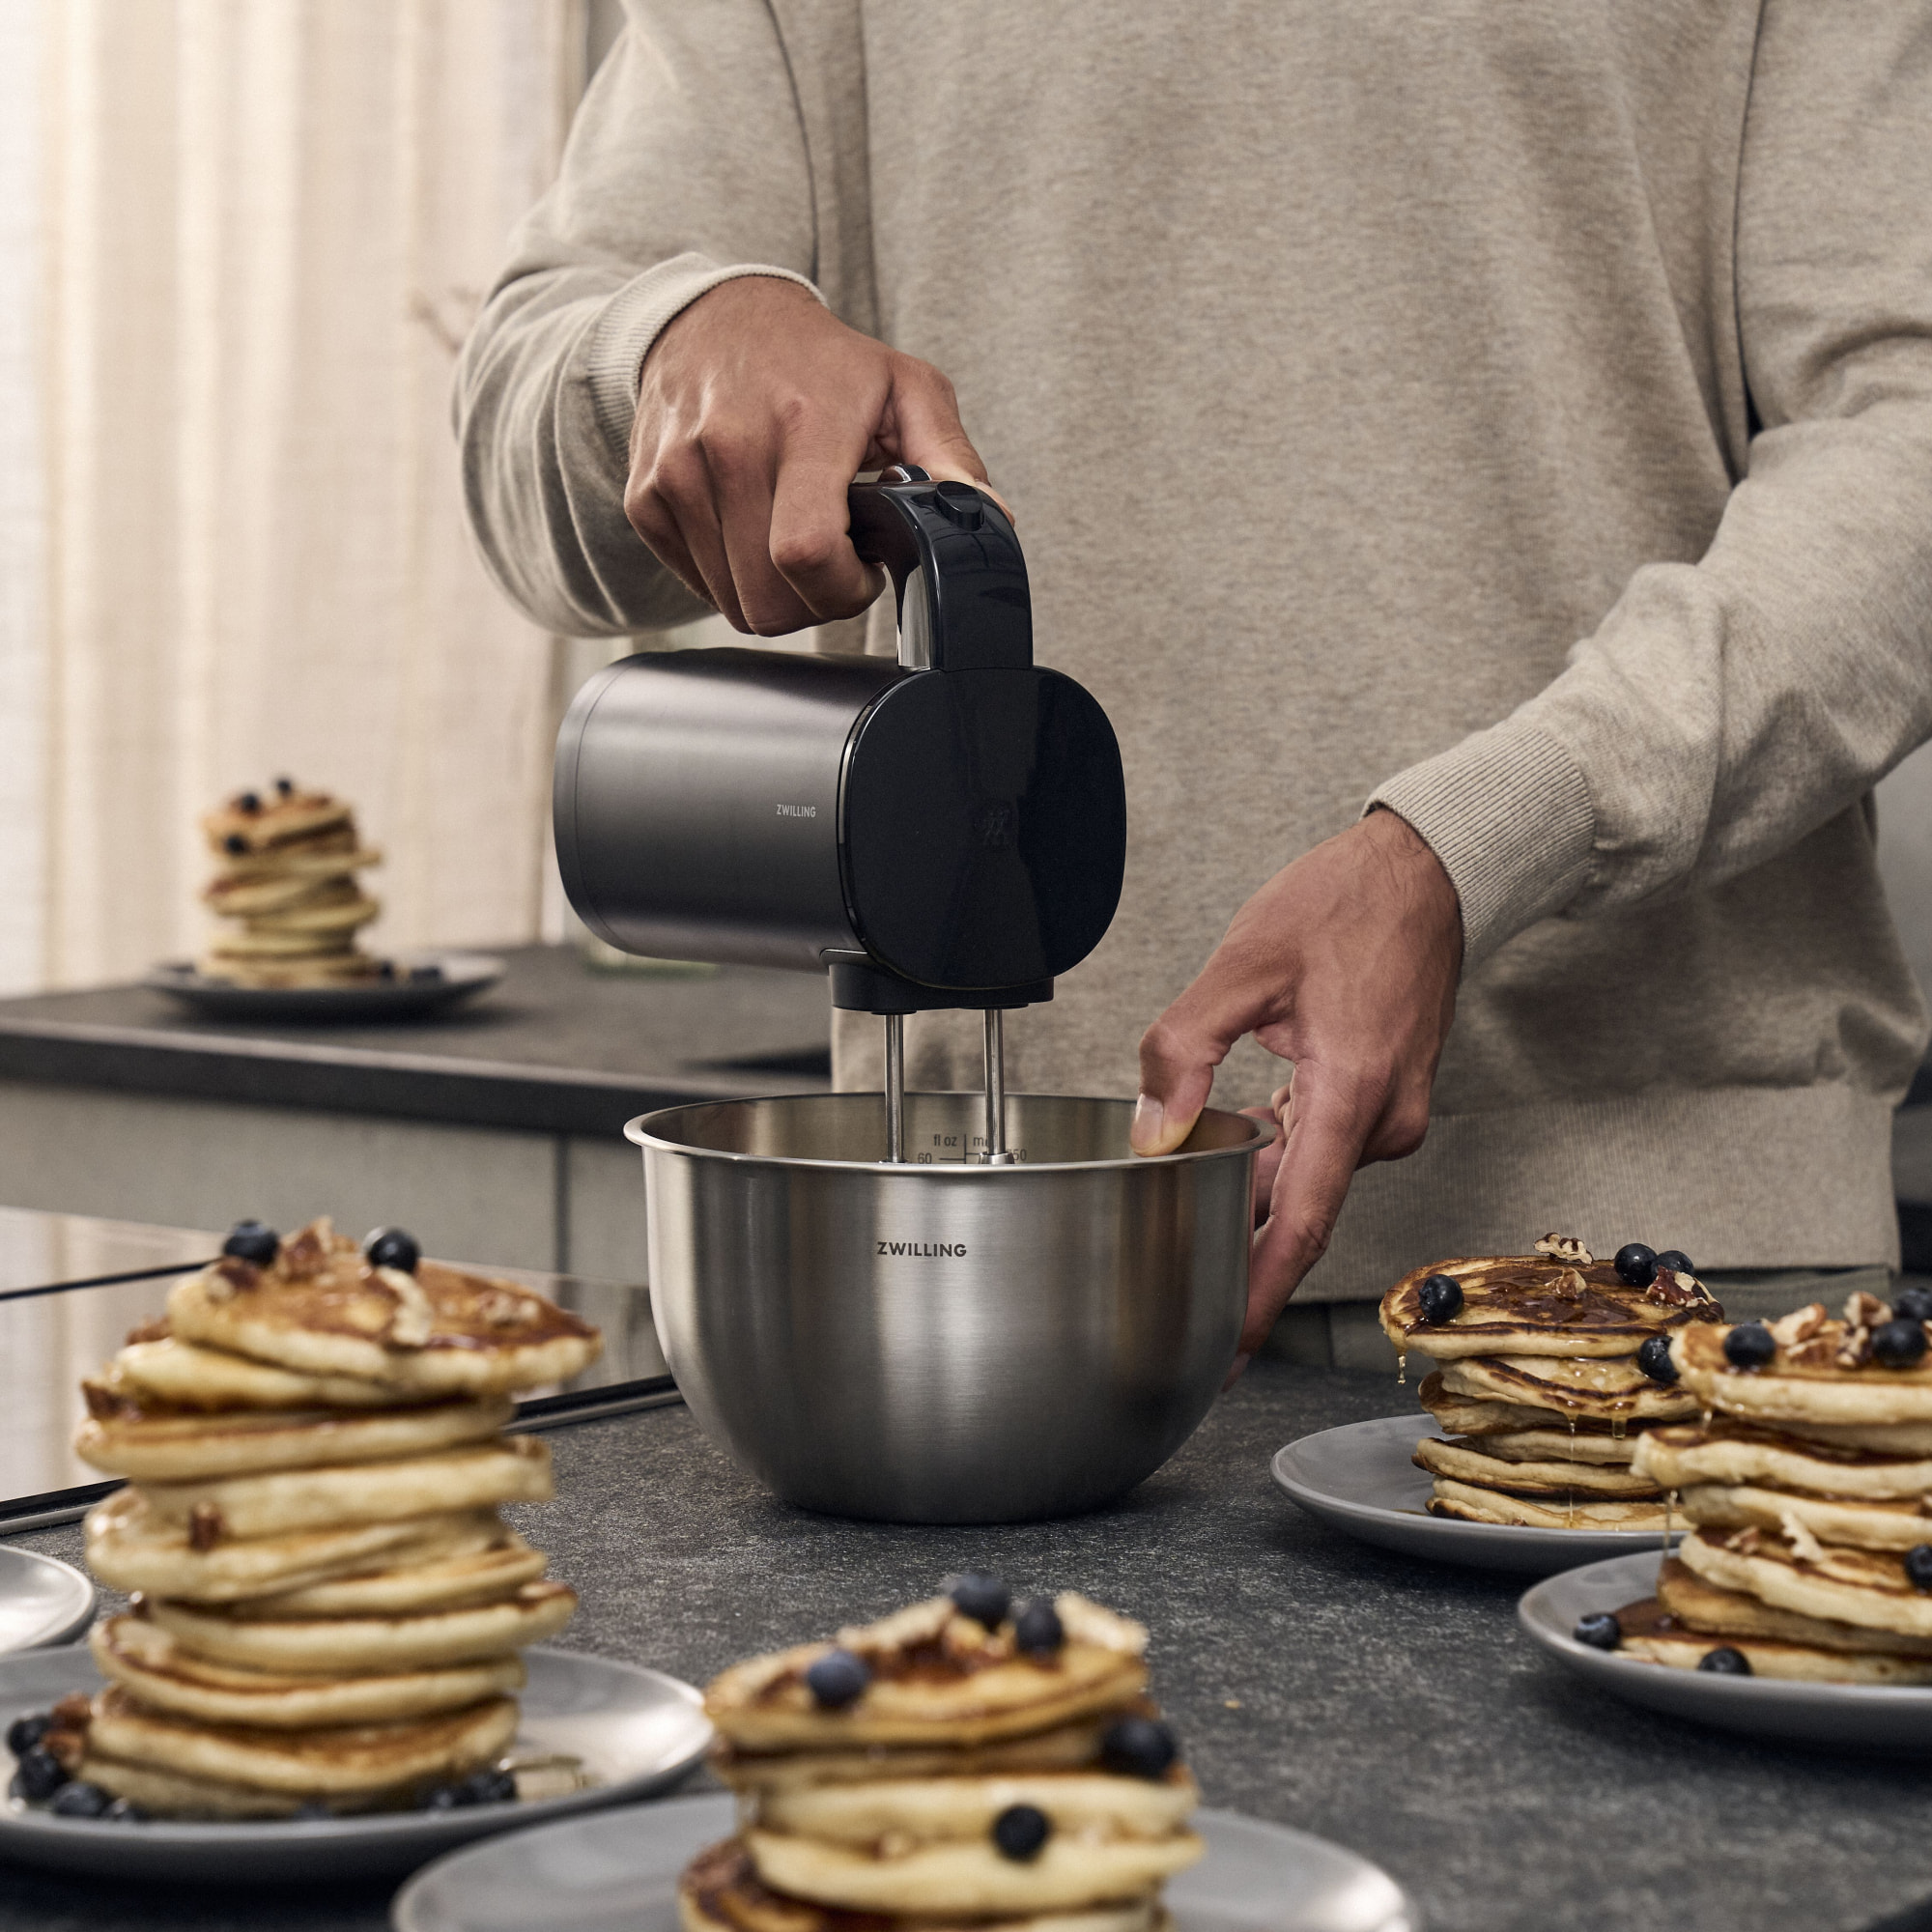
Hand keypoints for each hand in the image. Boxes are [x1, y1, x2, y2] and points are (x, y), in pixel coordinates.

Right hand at [625, 277, 993, 634]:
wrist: (714, 320)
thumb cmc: (821, 362)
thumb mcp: (903, 386)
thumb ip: (948, 456)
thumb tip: (989, 518)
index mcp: (804, 425)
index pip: (806, 554)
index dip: (842, 590)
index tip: (863, 570)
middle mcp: (730, 447)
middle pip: (769, 599)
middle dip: (814, 602)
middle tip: (835, 559)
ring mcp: (678, 474)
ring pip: (733, 603)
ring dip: (775, 592)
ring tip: (795, 536)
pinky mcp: (645, 497)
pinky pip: (697, 585)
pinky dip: (732, 576)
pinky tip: (754, 528)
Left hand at [1131, 809, 1462, 1373]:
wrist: (1430, 872)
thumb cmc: (1347, 905)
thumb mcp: (1245, 963)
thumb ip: (1186, 1047)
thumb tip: (1155, 1129)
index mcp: (1352, 1093)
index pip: (1302, 1224)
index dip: (1260, 1297)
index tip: (1228, 1352)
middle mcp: (1382, 1120)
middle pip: (1298, 1205)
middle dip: (1237, 1237)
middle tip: (1172, 1267)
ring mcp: (1391, 1112)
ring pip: (1308, 1173)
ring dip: (1255, 1183)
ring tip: (1193, 1185)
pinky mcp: (1385, 1099)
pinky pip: (1325, 1146)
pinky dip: (1281, 1151)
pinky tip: (1241, 1136)